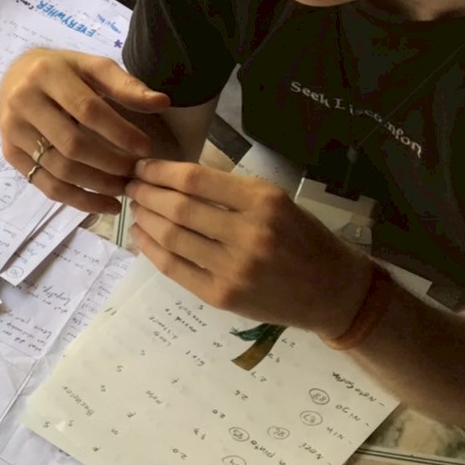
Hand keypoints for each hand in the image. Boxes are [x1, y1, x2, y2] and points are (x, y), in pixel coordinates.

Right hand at [0, 49, 170, 213]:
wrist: (14, 75)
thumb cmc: (61, 70)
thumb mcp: (91, 67)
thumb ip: (125, 85)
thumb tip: (161, 102)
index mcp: (45, 74)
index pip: (87, 110)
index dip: (119, 132)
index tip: (145, 149)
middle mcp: (22, 102)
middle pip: (72, 144)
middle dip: (109, 164)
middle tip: (135, 174)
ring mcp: (12, 131)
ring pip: (58, 169)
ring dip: (96, 185)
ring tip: (123, 190)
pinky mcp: (9, 153)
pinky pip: (45, 184)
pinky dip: (76, 200)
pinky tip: (102, 204)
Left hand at [126, 160, 372, 336]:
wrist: (333, 292)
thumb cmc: (304, 239)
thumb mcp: (276, 201)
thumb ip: (229, 191)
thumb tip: (172, 177)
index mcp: (264, 202)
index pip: (195, 180)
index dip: (159, 171)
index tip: (142, 167)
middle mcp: (248, 234)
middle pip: (177, 208)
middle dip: (146, 193)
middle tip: (131, 186)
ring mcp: (233, 269)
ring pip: (170, 237)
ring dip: (145, 219)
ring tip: (136, 208)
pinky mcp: (222, 296)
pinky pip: (174, 268)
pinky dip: (150, 249)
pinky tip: (141, 236)